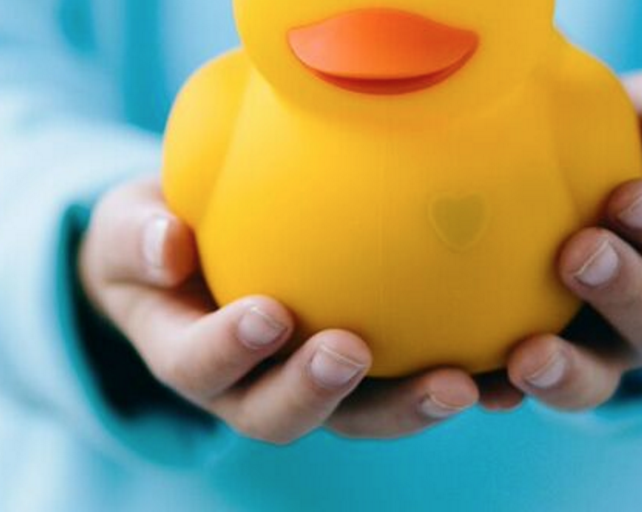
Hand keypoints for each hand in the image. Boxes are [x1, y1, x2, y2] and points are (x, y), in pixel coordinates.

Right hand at [78, 177, 483, 442]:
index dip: (229, 350)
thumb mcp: (131, 227)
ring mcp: (315, 384)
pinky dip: (464, 382)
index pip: (200, 365)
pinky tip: (510, 367)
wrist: (190, 257)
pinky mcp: (372, 372)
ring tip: (460, 383)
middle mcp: (252, 387)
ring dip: (408, 405)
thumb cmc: (160, 233)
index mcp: (190, 355)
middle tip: (352, 349)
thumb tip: (169, 242)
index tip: (265, 313)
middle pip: (281, 414)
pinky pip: (412, 382)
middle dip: (317, 390)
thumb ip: (140, 236)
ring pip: (360, 414)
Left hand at [502, 68, 641, 408]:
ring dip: (568, 372)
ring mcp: (608, 350)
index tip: (626, 197)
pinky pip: (528, 391)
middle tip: (577, 255)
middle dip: (623, 291)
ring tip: (528, 355)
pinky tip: (479, 386)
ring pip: (600, 379)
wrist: (574, 173)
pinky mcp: (550, 364)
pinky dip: (504, 392)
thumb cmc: (634, 136)